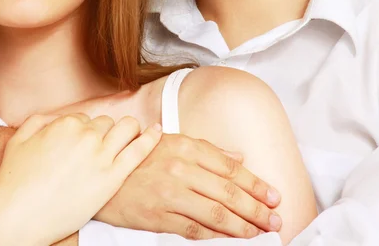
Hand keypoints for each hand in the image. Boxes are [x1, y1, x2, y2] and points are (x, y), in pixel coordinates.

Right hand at [0, 113, 161, 245]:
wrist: (19, 216)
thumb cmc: (14, 182)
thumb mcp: (19, 140)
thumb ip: (38, 121)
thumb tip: (54, 118)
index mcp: (65, 124)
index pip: (85, 119)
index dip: (84, 132)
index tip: (81, 146)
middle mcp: (85, 135)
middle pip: (106, 123)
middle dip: (105, 132)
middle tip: (100, 149)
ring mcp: (100, 156)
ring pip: (126, 129)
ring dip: (129, 130)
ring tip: (130, 137)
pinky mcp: (112, 178)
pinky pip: (139, 150)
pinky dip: (150, 138)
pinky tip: (158, 131)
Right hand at [95, 133, 281, 239]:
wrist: (103, 175)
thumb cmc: (139, 158)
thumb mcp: (172, 142)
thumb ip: (207, 150)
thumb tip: (239, 157)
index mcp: (185, 147)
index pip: (230, 168)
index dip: (256, 184)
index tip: (274, 196)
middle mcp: (180, 168)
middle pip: (228, 192)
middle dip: (257, 208)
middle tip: (275, 219)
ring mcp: (169, 194)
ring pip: (216, 214)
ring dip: (244, 226)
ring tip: (261, 232)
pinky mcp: (159, 216)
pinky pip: (195, 230)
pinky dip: (218, 238)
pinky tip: (233, 241)